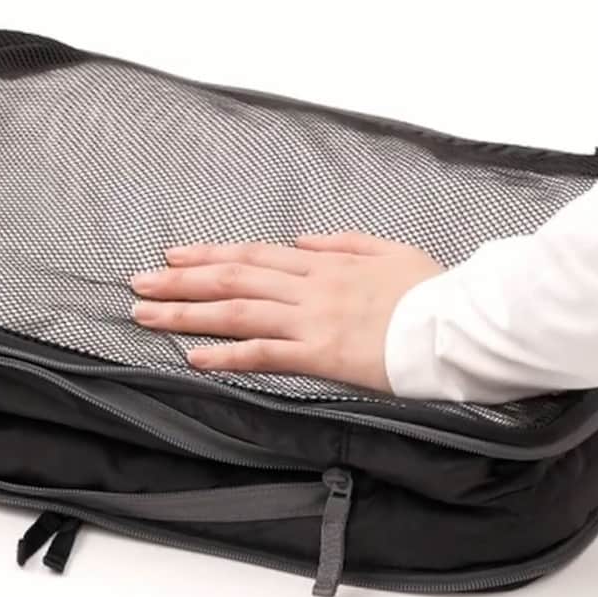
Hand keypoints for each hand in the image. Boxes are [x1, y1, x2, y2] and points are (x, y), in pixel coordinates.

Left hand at [129, 231, 444, 392]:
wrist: (458, 323)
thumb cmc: (432, 291)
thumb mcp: (390, 249)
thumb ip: (343, 242)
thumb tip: (303, 239)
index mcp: (325, 263)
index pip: (253, 256)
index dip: (209, 255)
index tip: (174, 255)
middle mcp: (309, 287)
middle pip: (232, 279)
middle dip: (180, 280)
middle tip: (139, 282)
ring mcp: (312, 320)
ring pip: (236, 312)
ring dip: (186, 312)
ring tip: (147, 314)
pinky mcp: (321, 355)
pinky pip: (264, 354)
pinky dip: (225, 355)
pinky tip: (194, 357)